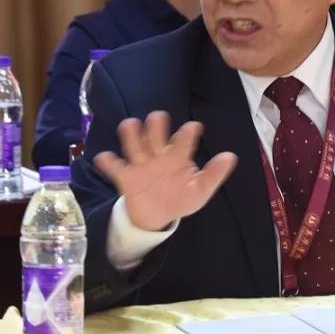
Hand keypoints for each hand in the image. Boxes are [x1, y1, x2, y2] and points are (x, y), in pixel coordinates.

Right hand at [94, 111, 236, 231]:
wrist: (158, 217)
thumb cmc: (181, 197)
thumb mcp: (200, 190)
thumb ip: (214, 174)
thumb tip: (230, 156)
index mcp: (178, 157)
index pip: (184, 143)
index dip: (187, 135)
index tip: (194, 127)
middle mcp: (158, 157)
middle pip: (156, 139)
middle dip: (156, 128)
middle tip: (158, 116)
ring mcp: (141, 166)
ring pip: (135, 148)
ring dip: (132, 136)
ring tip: (130, 124)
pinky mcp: (126, 179)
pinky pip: (116, 169)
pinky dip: (109, 163)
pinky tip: (104, 157)